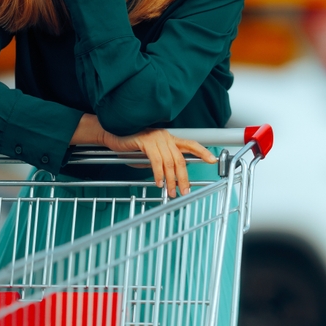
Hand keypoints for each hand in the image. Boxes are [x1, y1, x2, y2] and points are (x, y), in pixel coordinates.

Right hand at [100, 127, 215, 197]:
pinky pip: (156, 160)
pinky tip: (158, 182)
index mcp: (169, 139)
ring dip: (171, 179)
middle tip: (185, 191)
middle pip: (181, 159)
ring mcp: (156, 138)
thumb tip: (170, 178)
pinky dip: (158, 173)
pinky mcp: (146, 140)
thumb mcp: (150, 156)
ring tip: (170, 192)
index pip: (190, 144)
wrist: (113, 134)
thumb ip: (161, 163)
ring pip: (170, 162)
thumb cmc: (131, 146)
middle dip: (184, 177)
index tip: (212, 160)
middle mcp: (166, 137)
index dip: (202, 152)